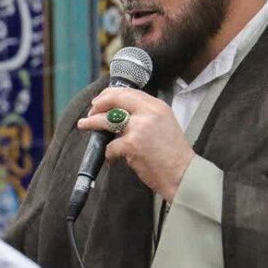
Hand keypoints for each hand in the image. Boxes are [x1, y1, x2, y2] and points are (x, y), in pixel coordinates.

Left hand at [77, 87, 193, 201]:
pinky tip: (112, 158)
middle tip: (90, 110)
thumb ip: (146, 115)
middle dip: (99, 104)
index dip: (111, 94)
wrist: (183, 175)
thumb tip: (120, 112)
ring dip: (92, 122)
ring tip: (83, 124)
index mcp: (157, 106)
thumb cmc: (174, 155)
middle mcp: (148, 112)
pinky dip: (109, 153)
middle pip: (115, 99)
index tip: (100, 100)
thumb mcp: (165, 125)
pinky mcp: (131, 144)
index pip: (129, 92)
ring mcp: (139, 127)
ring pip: (107, 120)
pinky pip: (111, 146)